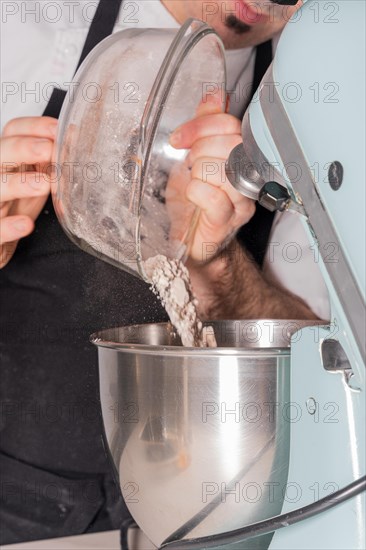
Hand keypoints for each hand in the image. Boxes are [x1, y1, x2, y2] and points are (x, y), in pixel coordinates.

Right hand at [0, 116, 56, 266]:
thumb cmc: (17, 205)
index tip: (57, 129)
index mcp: (8, 160)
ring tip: (43, 184)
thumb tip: (77, 139)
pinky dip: (9, 226)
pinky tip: (25, 225)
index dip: (33, 127)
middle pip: (0, 153)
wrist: (3, 237)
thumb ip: (51, 161)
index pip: (12, 132)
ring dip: (18, 184)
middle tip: (48, 150)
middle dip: (23, 148)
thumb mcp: (36, 178)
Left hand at [168, 98, 254, 262]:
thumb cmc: (193, 202)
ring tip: (193, 182)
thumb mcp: (194, 156)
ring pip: (220, 169)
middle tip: (189, 165)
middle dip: (198, 150)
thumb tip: (216, 94)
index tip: (180, 138)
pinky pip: (212, 196)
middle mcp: (247, 176)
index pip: (229, 124)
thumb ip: (205, 126)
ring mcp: (241, 201)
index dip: (201, 125)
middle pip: (228, 144)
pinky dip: (195, 192)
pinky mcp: (227, 221)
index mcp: (241, 155)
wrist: (190, 240)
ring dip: (197, 173)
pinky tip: (192, 196)